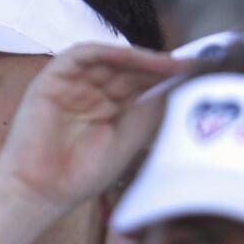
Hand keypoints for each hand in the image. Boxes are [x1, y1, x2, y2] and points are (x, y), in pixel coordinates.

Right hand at [0, 43, 182, 214]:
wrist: (44, 191)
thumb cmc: (86, 172)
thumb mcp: (131, 137)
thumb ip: (152, 108)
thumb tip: (180, 83)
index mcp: (115, 105)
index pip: (145, 81)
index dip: (170, 76)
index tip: (198, 74)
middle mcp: (96, 90)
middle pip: (132, 67)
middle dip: (160, 65)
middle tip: (188, 66)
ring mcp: (75, 83)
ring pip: (110, 58)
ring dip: (140, 57)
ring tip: (167, 64)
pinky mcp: (53, 79)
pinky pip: (81, 56)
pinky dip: (107, 52)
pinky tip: (132, 57)